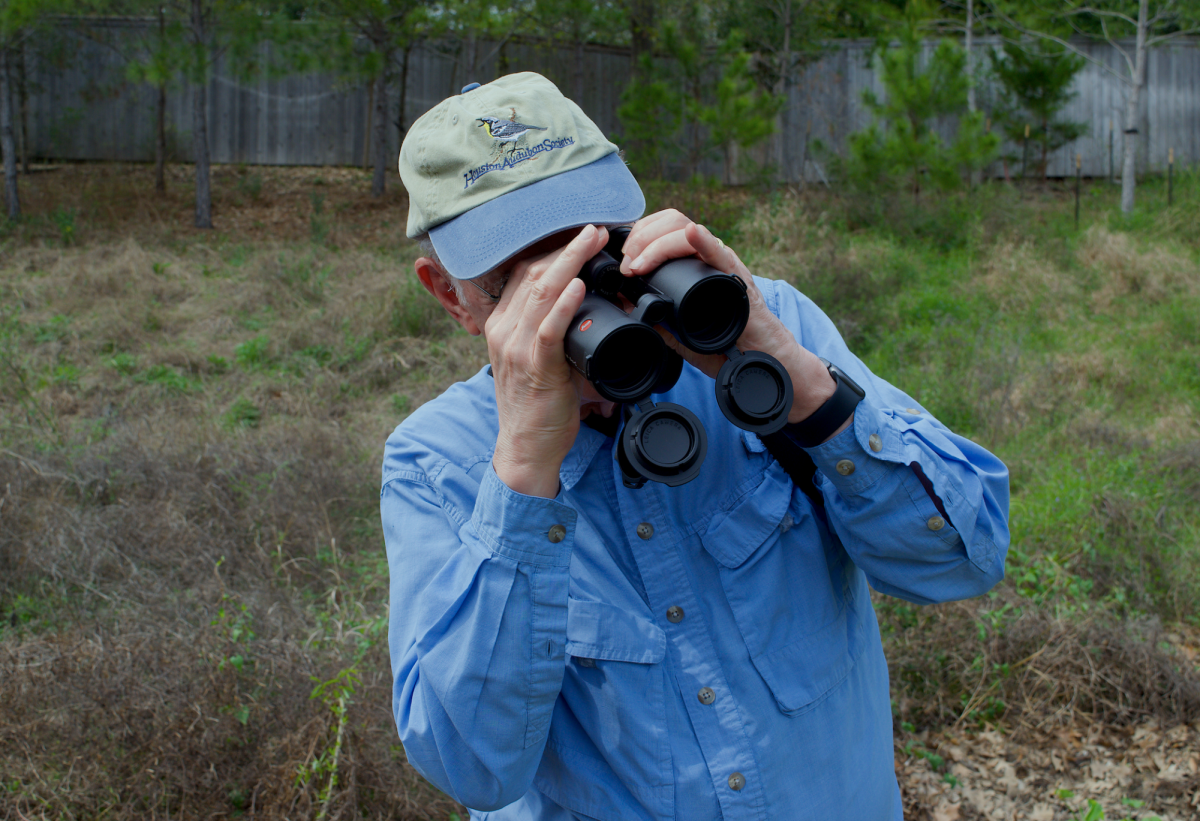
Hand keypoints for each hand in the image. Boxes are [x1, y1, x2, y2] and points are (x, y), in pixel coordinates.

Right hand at [486, 225, 608, 497]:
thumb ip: (555, 331)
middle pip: (533, 274)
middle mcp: (504, 330)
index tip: (583, 236)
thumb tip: (589, 306)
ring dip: (572, 262)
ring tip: (595, 241)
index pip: (524, 274)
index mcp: (502, 325)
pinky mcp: (536, 368)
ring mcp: (517, 348)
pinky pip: (549, 329)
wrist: (525, 448)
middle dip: (568, 248)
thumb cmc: (538, 406)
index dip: (554, 250)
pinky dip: (565, 304)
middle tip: (598, 230)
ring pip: (541, 293)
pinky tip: (580, 286)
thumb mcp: (540, 359)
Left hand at [617, 212, 838, 425]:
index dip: (638, 237)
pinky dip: (704, 241)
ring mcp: (723, 265)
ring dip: (657, 242)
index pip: (662, 230)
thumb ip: (657, 319)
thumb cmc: (727, 345)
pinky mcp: (738, 280)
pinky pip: (720, 254)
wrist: (761, 362)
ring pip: (688, 231)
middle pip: (671, 223)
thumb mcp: (681, 332)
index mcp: (693, 264)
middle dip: (641, 238)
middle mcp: (707, 258)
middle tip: (626, 264)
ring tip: (639, 264)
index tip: (621, 260)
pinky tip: (692, 235)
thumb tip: (625, 306)